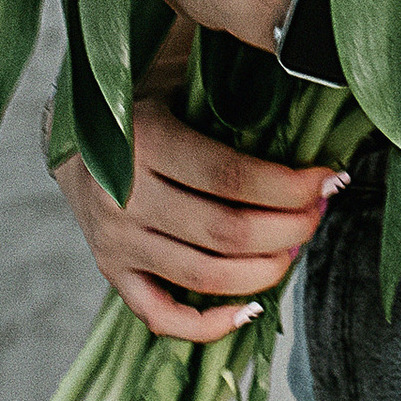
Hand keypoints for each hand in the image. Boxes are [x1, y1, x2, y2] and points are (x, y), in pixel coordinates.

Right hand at [53, 87, 340, 340]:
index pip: (230, 177)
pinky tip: (252, 308)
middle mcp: (125, 196)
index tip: (331, 179)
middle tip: (318, 213)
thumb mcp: (176, 75)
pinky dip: (210, 324)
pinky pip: (162, 316)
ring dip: (265, 270)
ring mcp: (116, 242)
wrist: (70, 135)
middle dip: (288, 228)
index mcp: (144, 140)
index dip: (289, 186)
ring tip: (295, 249)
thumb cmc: (142, 102)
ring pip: (204, 275)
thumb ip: (230, 85)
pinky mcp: (112, 273)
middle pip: (225, 232)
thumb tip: (307, 87)